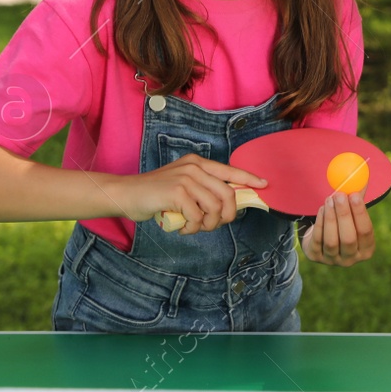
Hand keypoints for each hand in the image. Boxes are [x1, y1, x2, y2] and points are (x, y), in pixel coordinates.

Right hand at [116, 153, 267, 233]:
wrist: (126, 194)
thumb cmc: (155, 194)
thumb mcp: (182, 185)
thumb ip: (202, 189)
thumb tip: (227, 204)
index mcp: (198, 163)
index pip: (230, 171)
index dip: (249, 179)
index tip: (264, 185)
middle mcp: (195, 167)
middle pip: (227, 194)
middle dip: (226, 215)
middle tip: (214, 225)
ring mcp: (186, 178)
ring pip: (214, 207)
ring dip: (207, 225)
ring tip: (194, 227)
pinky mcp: (177, 192)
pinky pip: (197, 216)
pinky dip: (192, 228)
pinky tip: (183, 228)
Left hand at [302, 191, 374, 265]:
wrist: (322, 236)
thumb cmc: (343, 222)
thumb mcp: (353, 213)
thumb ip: (358, 198)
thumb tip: (362, 176)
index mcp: (366, 249)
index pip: (366, 232)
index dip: (360, 213)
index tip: (354, 195)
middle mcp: (351, 259)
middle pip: (348, 238)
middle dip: (344, 215)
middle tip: (339, 195)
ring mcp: (333, 260)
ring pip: (331, 240)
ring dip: (330, 217)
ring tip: (329, 199)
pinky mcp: (316, 257)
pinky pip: (318, 240)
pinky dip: (320, 223)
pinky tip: (322, 209)